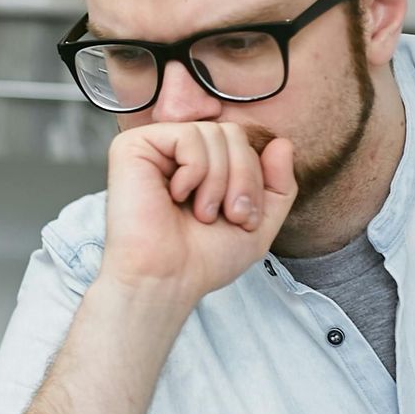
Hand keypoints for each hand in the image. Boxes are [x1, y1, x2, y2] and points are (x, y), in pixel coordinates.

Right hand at [101, 121, 296, 305]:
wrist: (167, 280)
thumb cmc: (203, 259)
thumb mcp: (258, 223)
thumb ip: (279, 184)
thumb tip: (282, 143)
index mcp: (197, 167)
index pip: (241, 144)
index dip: (254, 178)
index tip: (242, 218)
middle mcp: (173, 154)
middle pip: (230, 132)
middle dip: (242, 177)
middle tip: (228, 215)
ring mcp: (152, 148)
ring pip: (213, 133)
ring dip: (218, 180)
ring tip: (202, 213)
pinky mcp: (132, 147)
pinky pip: (188, 136)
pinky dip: (195, 171)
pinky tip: (176, 196)